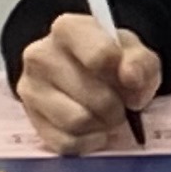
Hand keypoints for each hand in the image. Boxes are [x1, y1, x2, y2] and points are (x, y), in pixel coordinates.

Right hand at [17, 11, 163, 152]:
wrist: (88, 74)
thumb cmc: (112, 59)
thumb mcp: (135, 52)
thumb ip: (140, 62)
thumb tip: (130, 77)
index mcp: (68, 29)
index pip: (100, 56)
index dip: (126, 76)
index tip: (131, 81)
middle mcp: (40, 55)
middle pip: (93, 95)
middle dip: (117, 107)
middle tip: (122, 106)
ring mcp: (29, 88)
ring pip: (77, 121)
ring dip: (101, 125)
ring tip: (106, 116)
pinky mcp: (29, 119)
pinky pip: (65, 142)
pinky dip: (87, 141)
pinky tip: (93, 129)